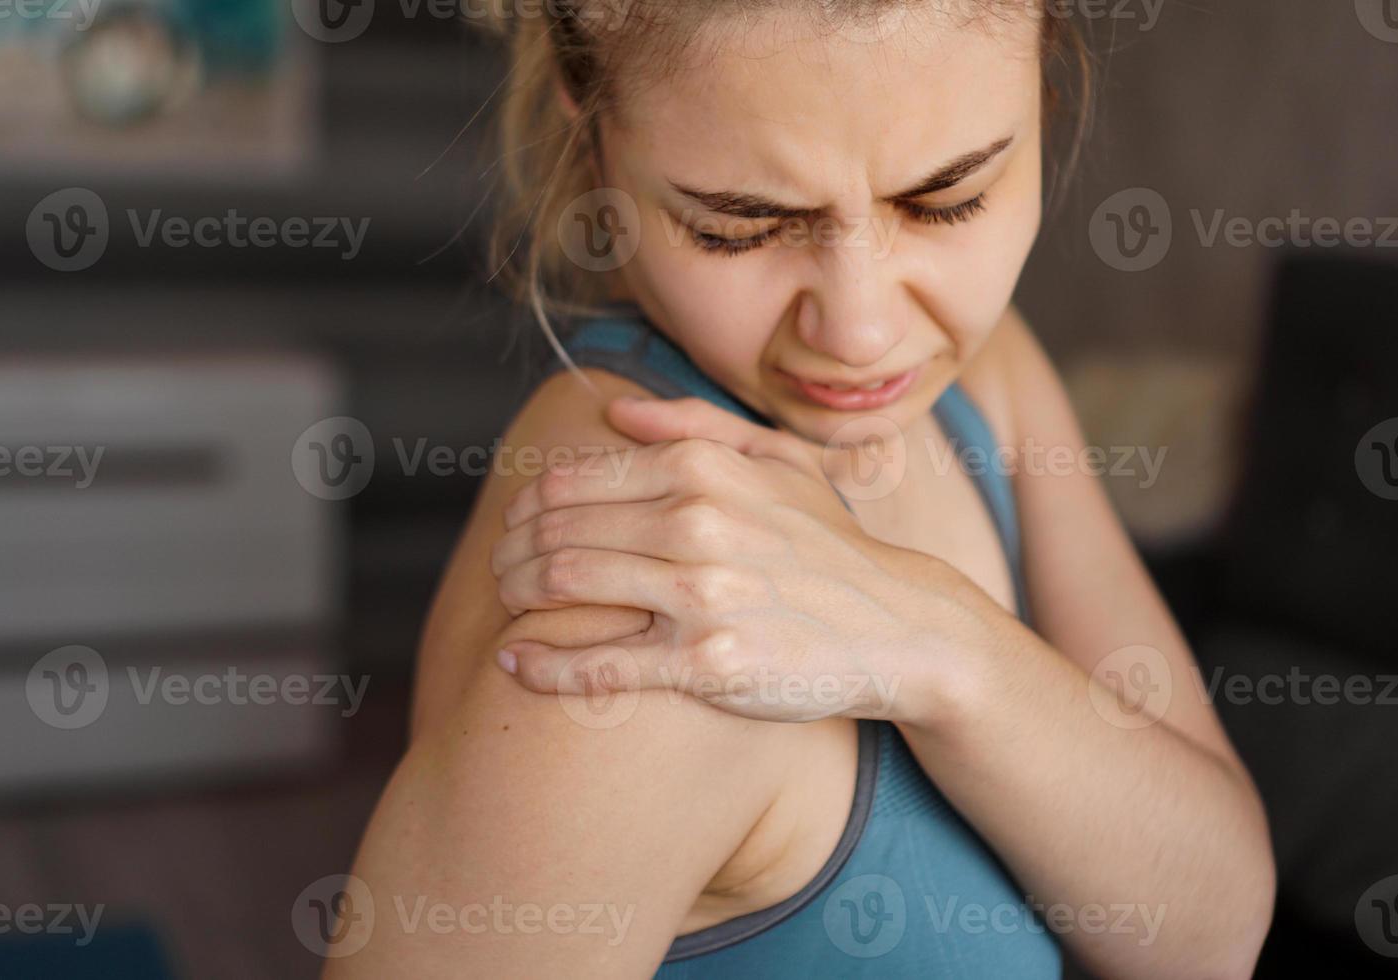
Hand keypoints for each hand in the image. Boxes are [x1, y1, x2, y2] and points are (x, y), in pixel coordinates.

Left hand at [489, 396, 971, 723]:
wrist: (898, 625)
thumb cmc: (827, 544)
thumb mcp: (778, 462)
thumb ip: (695, 425)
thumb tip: (617, 411)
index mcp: (703, 468)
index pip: (573, 479)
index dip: (528, 504)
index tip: (516, 525)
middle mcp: (698, 521)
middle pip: (558, 531)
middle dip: (511, 551)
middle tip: (500, 569)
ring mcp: (702, 594)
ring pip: (566, 586)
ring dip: (516, 596)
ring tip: (506, 606)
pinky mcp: (707, 663)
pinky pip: (599, 663)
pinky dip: (542, 665)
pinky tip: (515, 664)